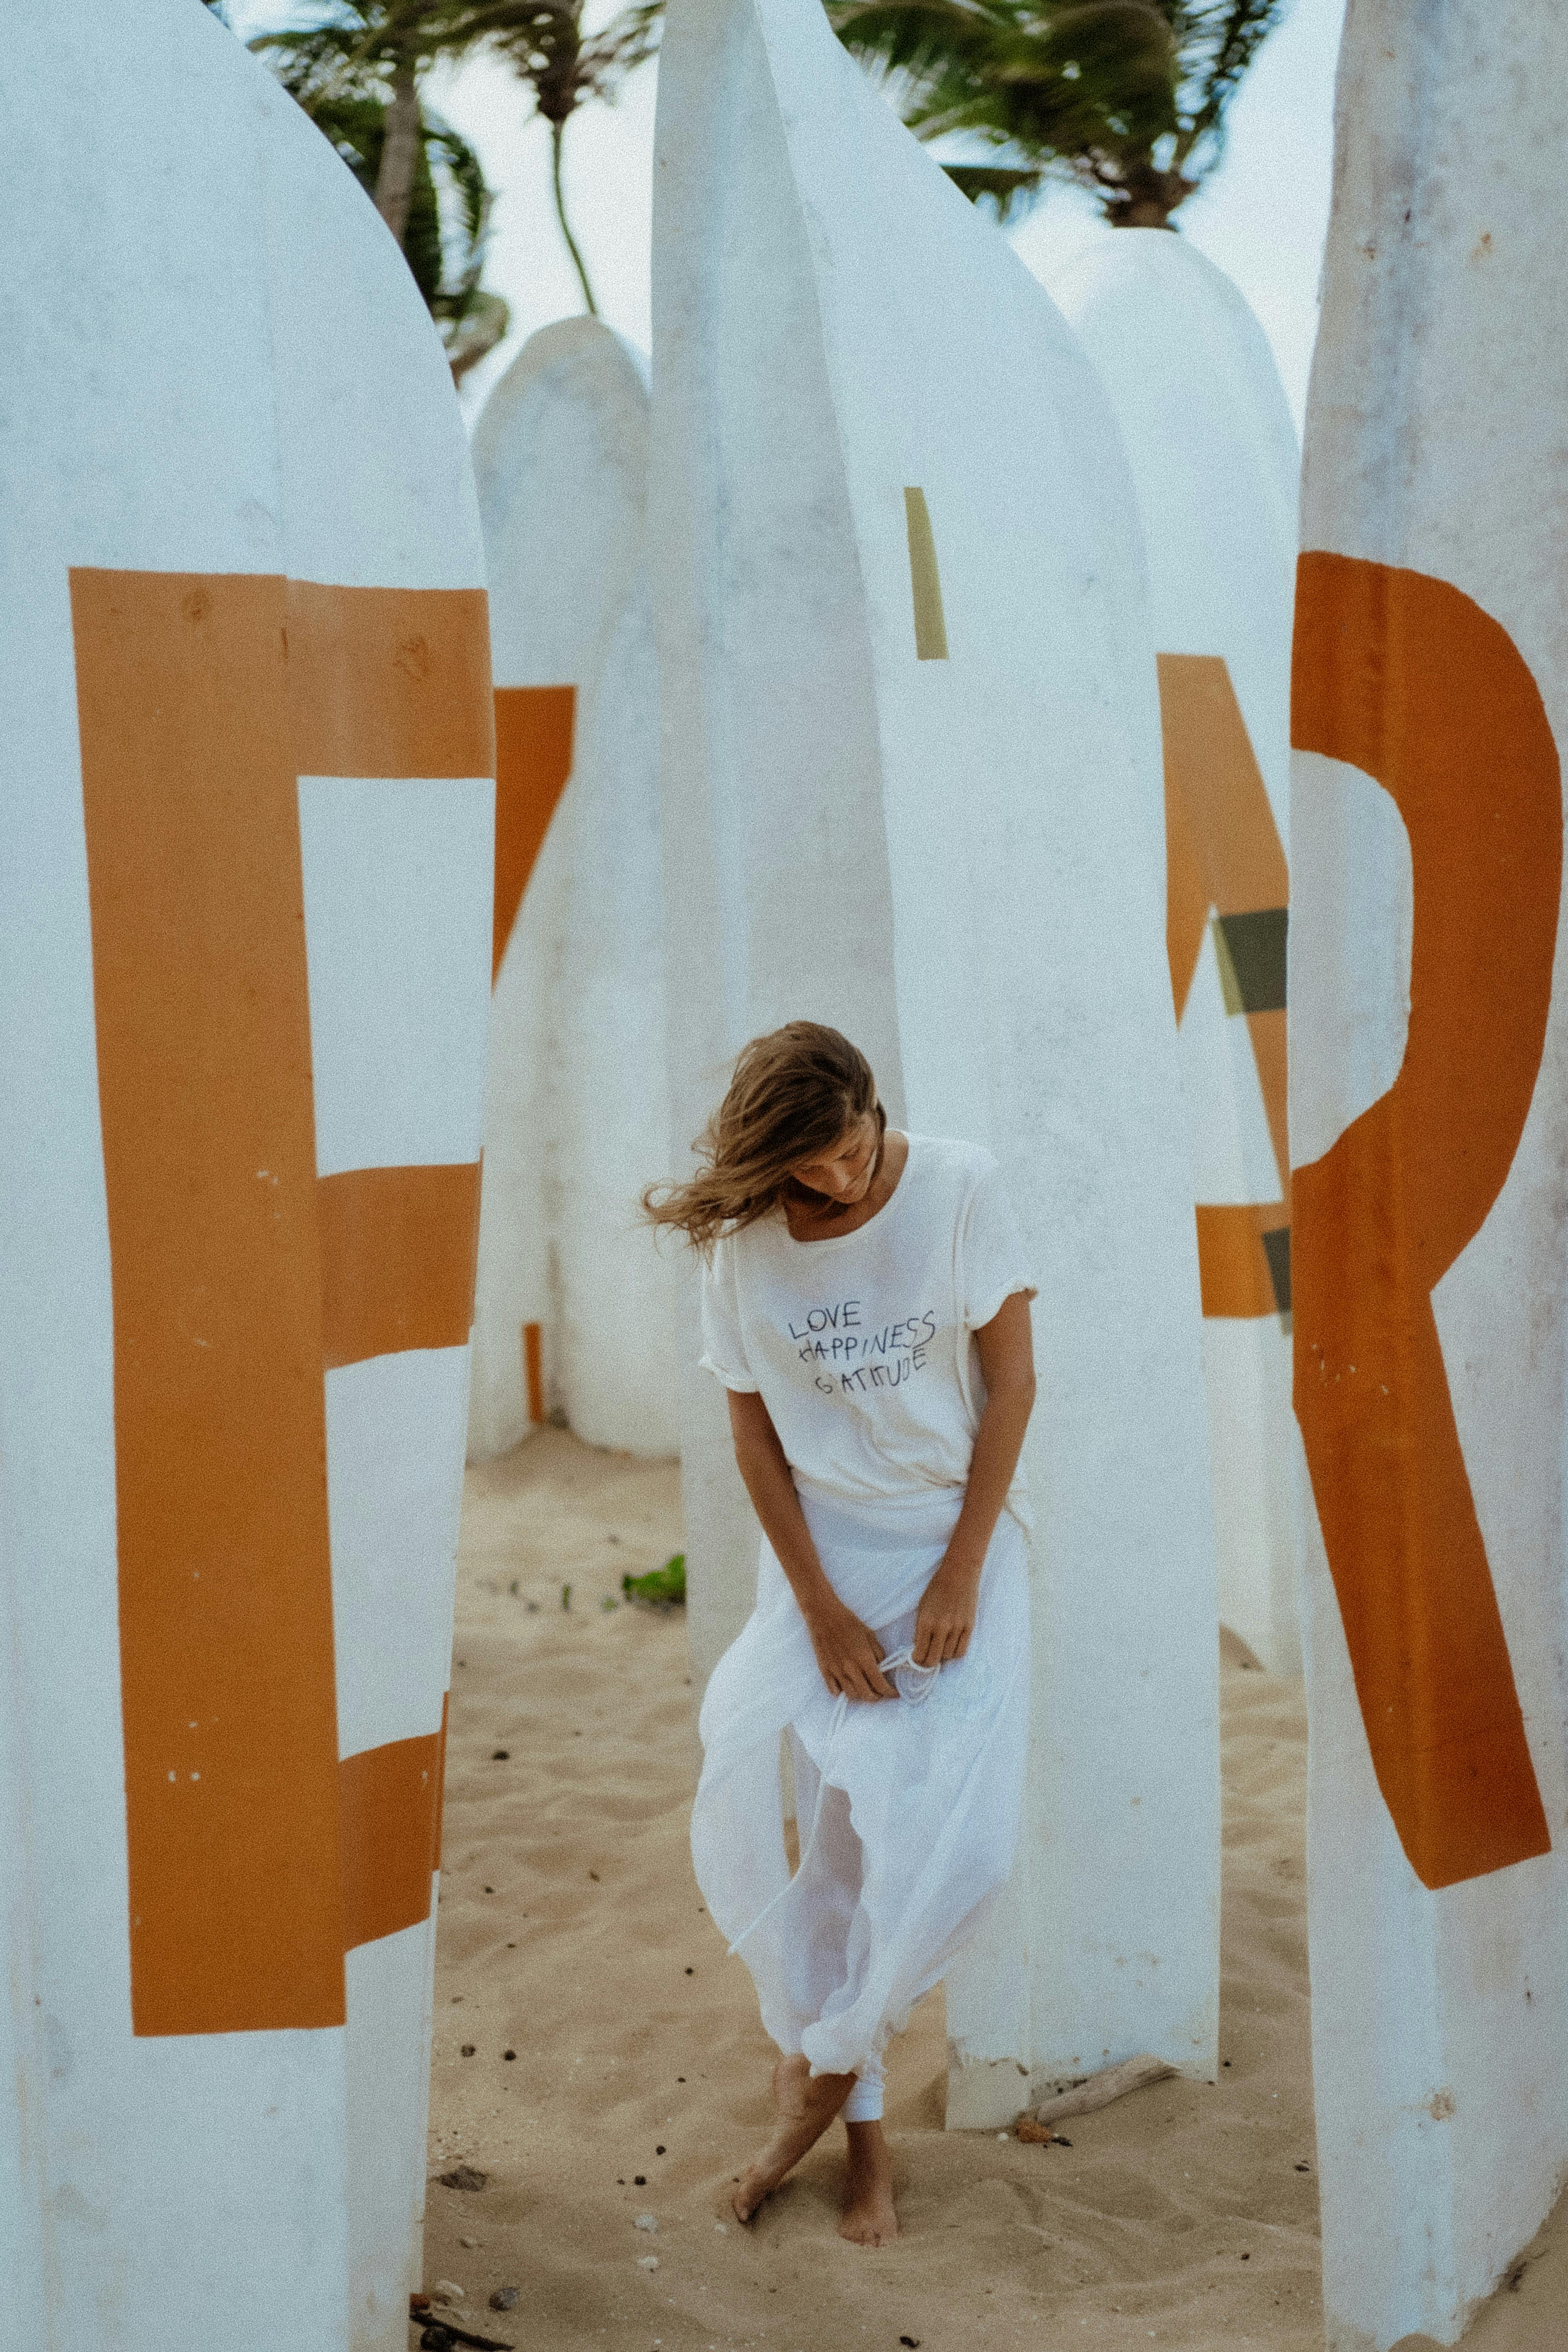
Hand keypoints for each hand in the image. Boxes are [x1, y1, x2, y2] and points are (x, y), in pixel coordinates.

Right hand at [806, 1597, 896, 1701]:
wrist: (824, 1615)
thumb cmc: (848, 1622)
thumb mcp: (870, 1635)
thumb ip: (878, 1654)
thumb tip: (882, 1669)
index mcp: (864, 1658)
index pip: (880, 1684)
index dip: (890, 1693)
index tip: (894, 1693)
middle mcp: (850, 1668)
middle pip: (866, 1695)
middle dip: (877, 1697)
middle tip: (880, 1692)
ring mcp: (836, 1671)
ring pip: (851, 1695)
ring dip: (860, 1694)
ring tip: (864, 1687)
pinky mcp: (824, 1670)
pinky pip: (834, 1691)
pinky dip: (842, 1692)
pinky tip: (846, 1685)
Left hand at [913, 1550, 981, 1665]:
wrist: (959, 1573)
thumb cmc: (937, 1587)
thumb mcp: (922, 1606)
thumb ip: (921, 1628)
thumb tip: (920, 1647)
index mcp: (925, 1621)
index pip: (919, 1652)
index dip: (916, 1660)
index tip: (916, 1659)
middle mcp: (941, 1627)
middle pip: (933, 1659)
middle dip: (927, 1663)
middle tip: (926, 1660)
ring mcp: (956, 1628)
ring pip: (947, 1656)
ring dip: (942, 1656)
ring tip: (939, 1648)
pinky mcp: (969, 1627)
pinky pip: (961, 1651)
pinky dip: (955, 1653)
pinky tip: (951, 1647)